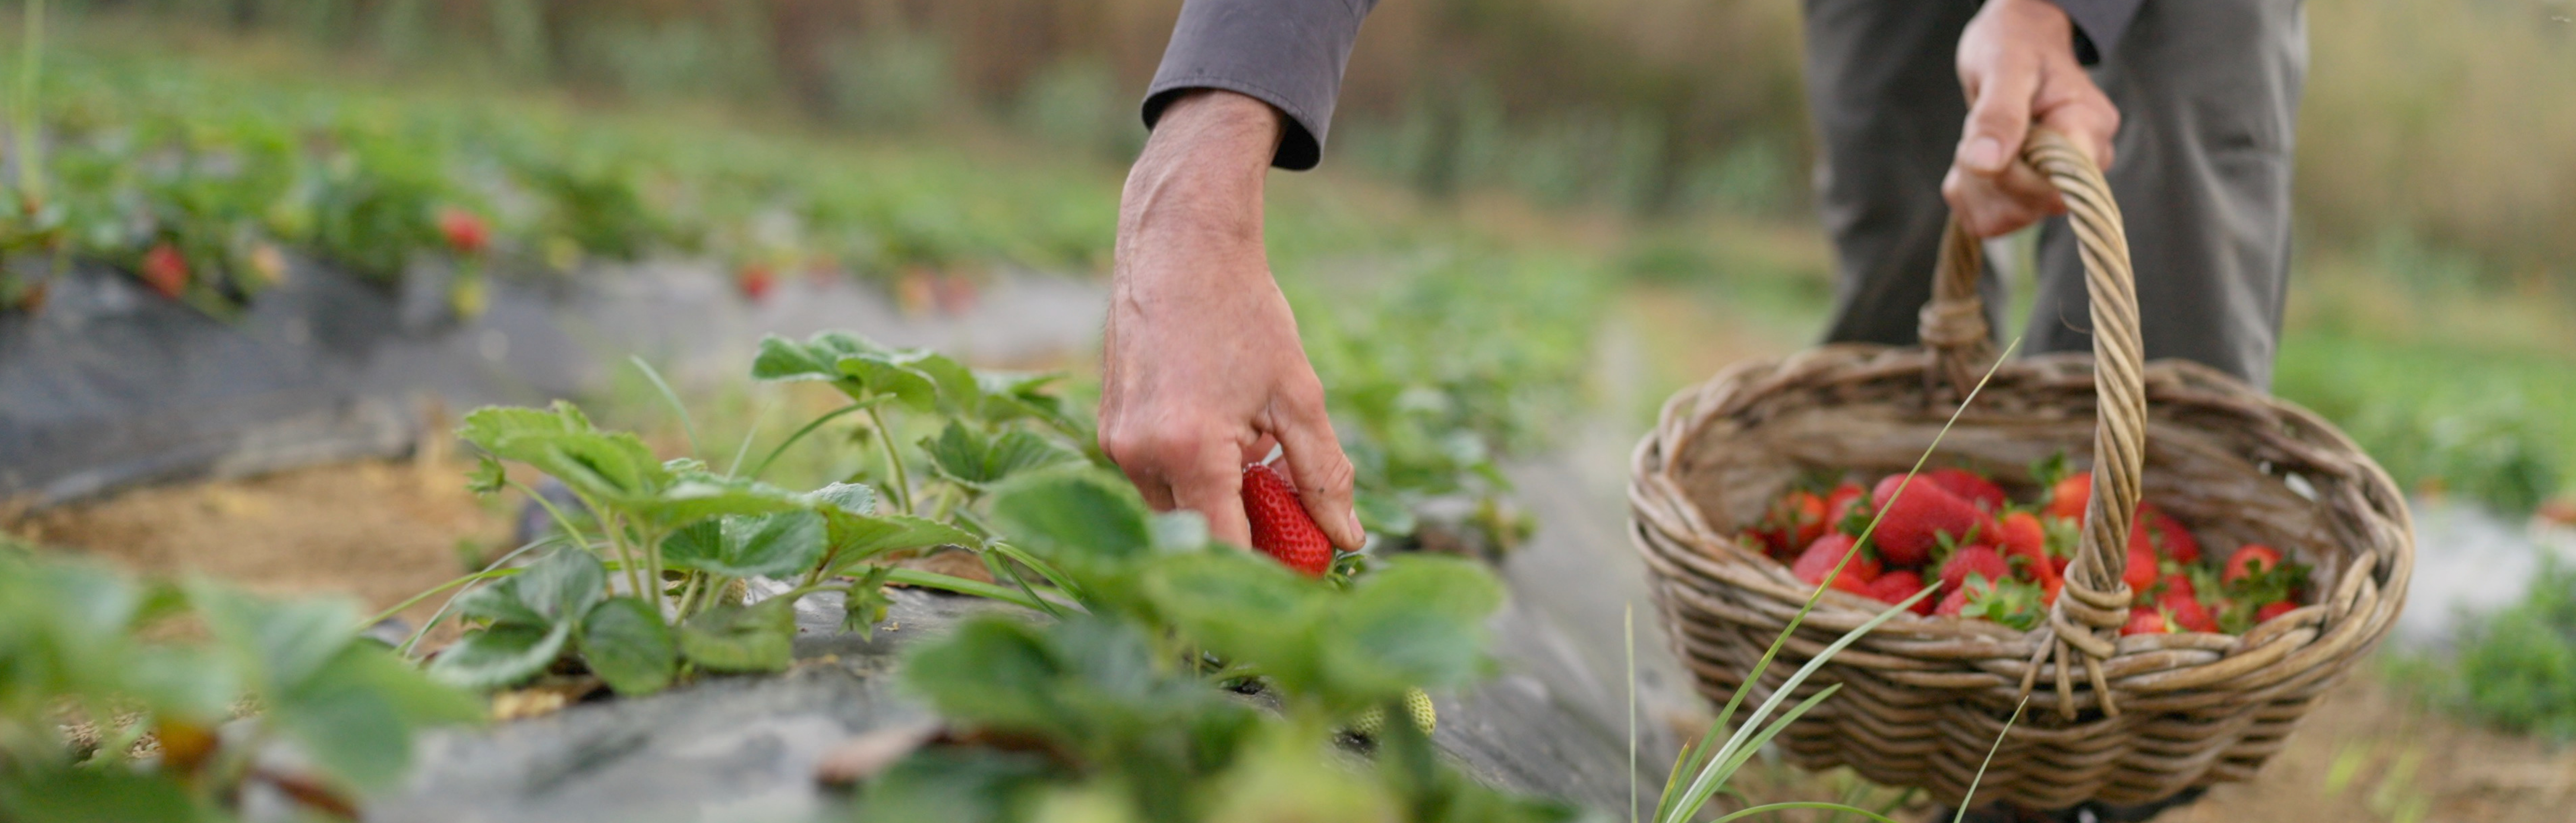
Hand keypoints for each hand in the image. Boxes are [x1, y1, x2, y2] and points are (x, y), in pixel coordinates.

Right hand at [1098, 90, 1364, 550]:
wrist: (1182, 246)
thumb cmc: (1245, 314)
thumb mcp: (1300, 395)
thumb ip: (1323, 475)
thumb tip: (1349, 539)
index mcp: (1191, 450)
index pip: (1224, 548)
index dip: (1264, 571)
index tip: (1303, 574)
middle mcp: (1140, 454)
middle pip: (1196, 534)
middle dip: (1245, 534)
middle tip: (1292, 515)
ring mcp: (1116, 442)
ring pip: (1173, 508)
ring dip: (1217, 500)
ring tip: (1255, 449)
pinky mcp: (1108, 429)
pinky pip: (1154, 478)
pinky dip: (1192, 474)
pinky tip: (1222, 430)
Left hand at [1943, 0, 2120, 237]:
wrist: (2015, 44)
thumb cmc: (2016, 44)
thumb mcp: (2004, 65)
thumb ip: (1998, 113)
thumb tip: (1986, 165)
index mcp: (2089, 128)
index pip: (2059, 187)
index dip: (2013, 178)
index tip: (1990, 143)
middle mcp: (2083, 166)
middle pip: (2028, 207)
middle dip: (1985, 173)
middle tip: (1980, 126)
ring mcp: (2057, 185)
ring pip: (2005, 218)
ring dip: (1974, 182)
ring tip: (1981, 136)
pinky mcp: (2030, 196)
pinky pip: (1991, 219)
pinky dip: (1969, 192)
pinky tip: (1976, 155)